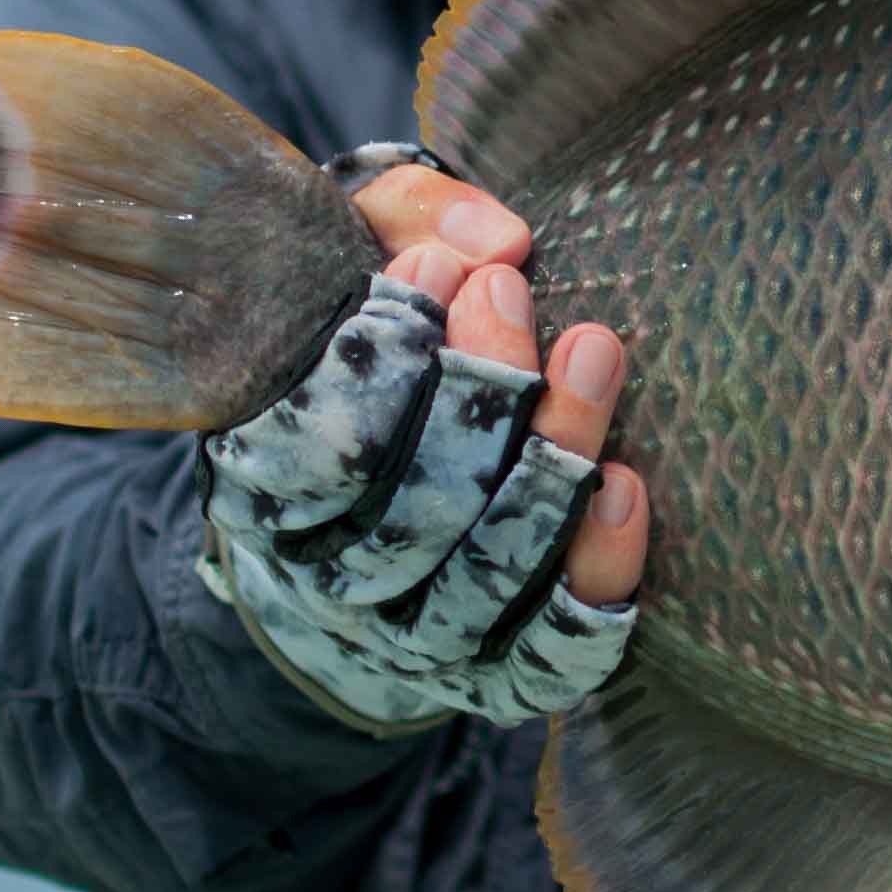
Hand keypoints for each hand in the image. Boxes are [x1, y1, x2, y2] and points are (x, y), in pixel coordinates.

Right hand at [195, 154, 645, 729]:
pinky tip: (626, 489)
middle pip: (409, 512)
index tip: (435, 263)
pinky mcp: (496, 673)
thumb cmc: (376, 332)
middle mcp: (329, 578)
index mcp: (265, 481)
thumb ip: (411, 219)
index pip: (317, 443)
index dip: (378, 358)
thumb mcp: (361, 246)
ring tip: (596, 352)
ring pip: (482, 579)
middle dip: (472, 394)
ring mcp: (413, 637)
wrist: (383, 469)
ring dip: (548, 466)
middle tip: (511, 291)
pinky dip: (593, 575)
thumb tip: (496, 242)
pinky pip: (549, 655)